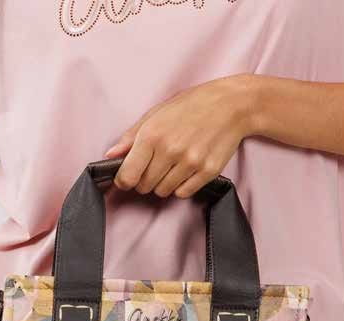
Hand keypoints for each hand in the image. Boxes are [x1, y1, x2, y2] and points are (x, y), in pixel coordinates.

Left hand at [105, 74, 257, 198]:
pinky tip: (186, 169)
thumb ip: (131, 137)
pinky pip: (183, 193)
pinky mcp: (207, 172)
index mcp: (152, 135)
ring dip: (164, 183)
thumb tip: (111, 155)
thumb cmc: (192, 105)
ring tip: (173, 164)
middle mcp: (170, 151)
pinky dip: (181, 185)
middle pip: (144, 186)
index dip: (124, 180)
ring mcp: (190, 163)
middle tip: (155, 165)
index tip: (127, 177)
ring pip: (163, 191)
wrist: (232, 105)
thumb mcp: (157, 113)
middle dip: (145, 180)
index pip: (127, 176)